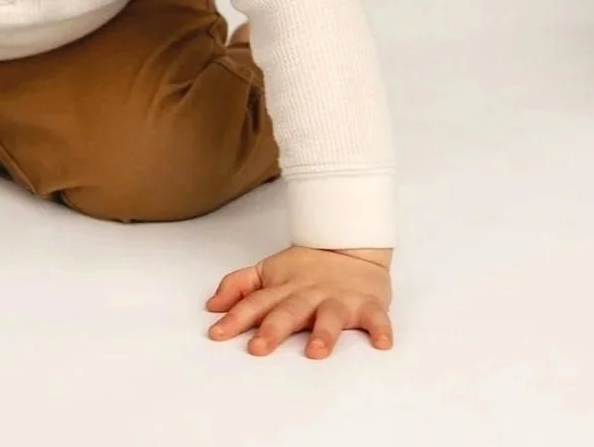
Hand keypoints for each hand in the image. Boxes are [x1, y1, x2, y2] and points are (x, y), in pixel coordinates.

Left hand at [205, 245, 393, 357]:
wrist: (350, 242)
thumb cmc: (305, 267)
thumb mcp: (268, 271)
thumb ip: (239, 286)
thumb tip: (211, 306)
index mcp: (283, 289)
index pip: (255, 303)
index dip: (236, 318)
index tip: (217, 334)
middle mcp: (309, 295)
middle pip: (289, 312)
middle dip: (273, 329)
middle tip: (258, 347)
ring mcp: (339, 299)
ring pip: (330, 316)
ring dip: (324, 333)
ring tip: (316, 351)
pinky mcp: (368, 304)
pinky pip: (376, 318)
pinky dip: (380, 330)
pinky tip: (382, 344)